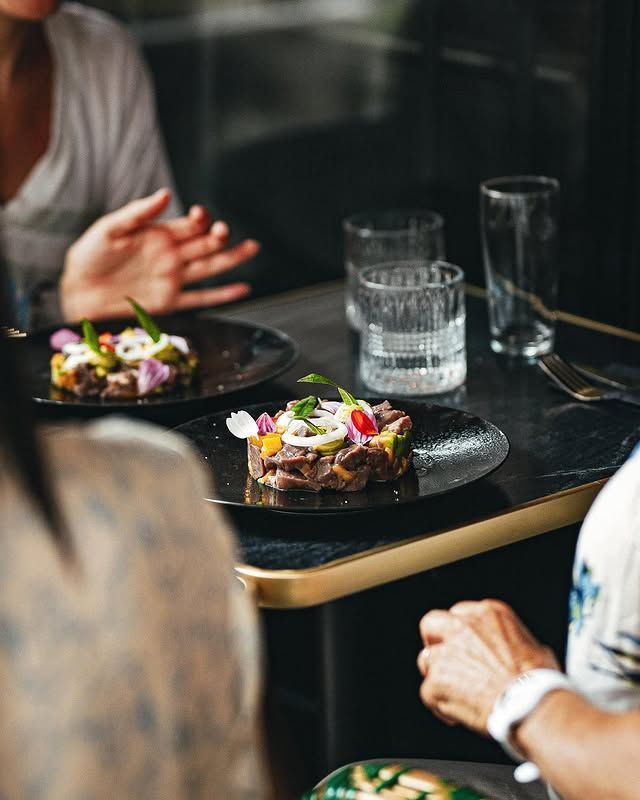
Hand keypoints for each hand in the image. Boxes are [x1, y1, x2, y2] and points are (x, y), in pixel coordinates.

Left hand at [60, 189, 257, 321]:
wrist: (80, 293)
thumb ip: (138, 213)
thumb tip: (164, 194)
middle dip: (217, 237)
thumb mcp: (110, 228)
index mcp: (158, 235)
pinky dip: (222, 295)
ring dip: (230, 258)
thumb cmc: (90, 257)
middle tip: (226, 231)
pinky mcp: (170, 301)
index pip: (187, 225)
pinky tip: (241, 289)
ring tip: (251, 249)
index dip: (198, 219)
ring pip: (209, 267)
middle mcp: (170, 256)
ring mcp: (173, 279)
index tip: (201, 216)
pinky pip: (202, 298)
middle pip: (204, 244)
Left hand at [417, 599, 558, 733]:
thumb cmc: (539, 683)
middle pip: (432, 623)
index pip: (460, 613)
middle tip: (444, 660)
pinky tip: (457, 714)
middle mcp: (463, 627)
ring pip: (426, 659)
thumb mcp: (535, 647)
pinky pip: (428, 692)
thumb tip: (518, 652)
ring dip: (438, 676)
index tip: (464, 646)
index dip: (460, 633)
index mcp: (488, 614)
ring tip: (456, 693)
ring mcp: (447, 653)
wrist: (532, 706)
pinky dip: (440, 704)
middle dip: (434, 641)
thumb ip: (514, 643)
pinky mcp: (437, 679)